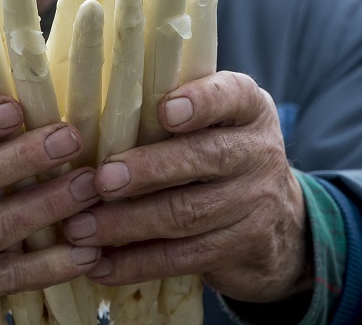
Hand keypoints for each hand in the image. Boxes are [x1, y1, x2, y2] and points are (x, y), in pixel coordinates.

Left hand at [64, 71, 311, 303]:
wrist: (280, 223)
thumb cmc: (217, 153)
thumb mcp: (214, 122)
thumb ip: (171, 110)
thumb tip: (88, 109)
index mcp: (247, 108)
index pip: (231, 96)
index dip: (201, 102)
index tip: (165, 111)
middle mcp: (258, 151)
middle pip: (204, 158)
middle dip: (148, 170)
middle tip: (100, 180)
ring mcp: (255, 202)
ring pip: (187, 213)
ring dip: (127, 223)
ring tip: (81, 227)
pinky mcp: (241, 248)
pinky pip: (184, 257)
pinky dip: (136, 263)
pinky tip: (100, 264)